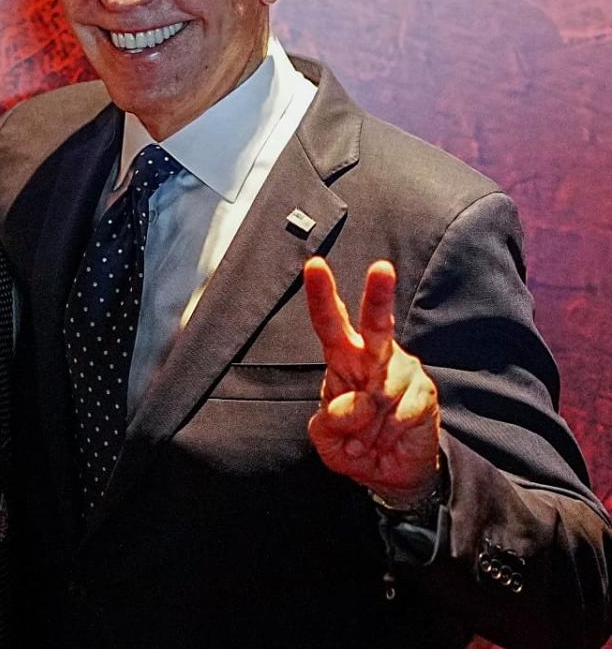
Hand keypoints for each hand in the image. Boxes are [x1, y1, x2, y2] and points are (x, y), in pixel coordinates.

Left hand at [303, 257, 441, 507]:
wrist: (393, 474)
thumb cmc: (354, 446)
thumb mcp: (327, 441)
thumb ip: (329, 423)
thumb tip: (355, 404)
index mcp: (343, 359)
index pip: (330, 323)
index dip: (322, 295)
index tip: (315, 265)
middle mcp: (375, 357)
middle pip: (376, 323)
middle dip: (379, 295)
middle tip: (381, 268)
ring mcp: (403, 372)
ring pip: (384, 385)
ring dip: (369, 424)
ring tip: (368, 439)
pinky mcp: (425, 393)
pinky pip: (402, 411)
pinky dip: (388, 433)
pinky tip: (388, 439)